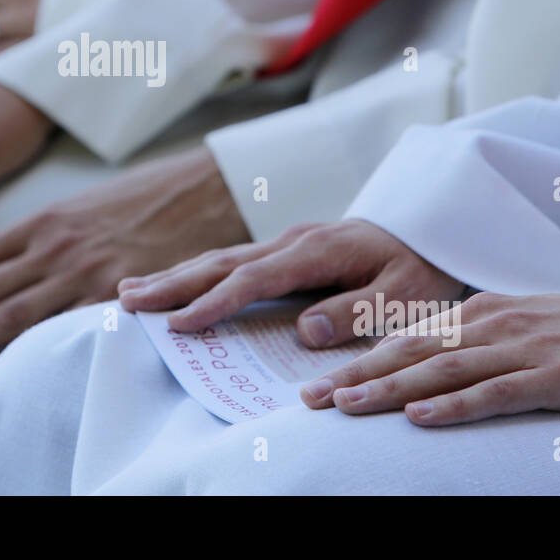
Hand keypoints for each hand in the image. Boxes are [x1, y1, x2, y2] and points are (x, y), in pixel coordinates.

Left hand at [0, 145, 247, 381]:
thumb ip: (48, 240)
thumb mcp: (86, 210)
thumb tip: (14, 269)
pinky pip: (58, 329)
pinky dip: (20, 354)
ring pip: (3, 313)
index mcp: (40, 223)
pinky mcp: (112, 294)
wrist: (204, 188)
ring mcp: (80, 271)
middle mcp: (49, 247)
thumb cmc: (147, 200)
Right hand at [118, 219, 463, 346]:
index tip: (179, 324)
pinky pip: (233, 261)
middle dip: (173, 283)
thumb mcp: (403, 297)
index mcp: (317, 251)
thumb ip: (354, 311)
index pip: (254, 280)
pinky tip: (174, 284)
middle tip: (127, 301)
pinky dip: (197, 273)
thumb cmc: (421, 268)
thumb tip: (303, 331)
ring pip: (221, 258)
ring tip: (130, 293)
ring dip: (175, 276)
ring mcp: (286, 242)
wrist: (431, 229)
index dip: (214, 303)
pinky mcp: (285, 248)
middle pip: (223, 263)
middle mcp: (293, 241)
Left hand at [301, 290, 559, 425]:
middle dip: (356, 376)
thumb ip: (466, 341)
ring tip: (347, 406)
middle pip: (410, 353)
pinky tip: (421, 418)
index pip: (404, 340)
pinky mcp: (552, 375)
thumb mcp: (513, 326)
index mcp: (477, 314)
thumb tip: (414, 365)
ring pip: (442, 370)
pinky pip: (496, 392)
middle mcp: (489, 325)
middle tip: (311, 400)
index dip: (357, 362)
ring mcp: (520, 349)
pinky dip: (455, 406)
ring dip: (390, 389)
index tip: (317, 385)